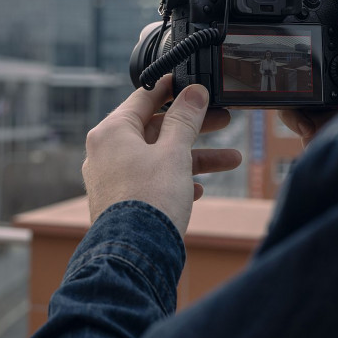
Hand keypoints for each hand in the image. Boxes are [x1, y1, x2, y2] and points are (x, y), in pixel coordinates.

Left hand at [82, 75, 242, 234]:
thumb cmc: (149, 201)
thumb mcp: (174, 153)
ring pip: (158, 157)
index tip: (190, 80)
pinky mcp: (120, 201)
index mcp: (111, 132)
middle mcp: (106, 152)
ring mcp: (111, 178)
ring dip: (194, 158)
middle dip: (193, 126)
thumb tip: (195, 92)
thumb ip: (185, 119)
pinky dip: (176, 181)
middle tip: (223, 119)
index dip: (170, 88)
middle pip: (154, 128)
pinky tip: (199, 190)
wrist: (134, 256)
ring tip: (232, 160)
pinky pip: (152, 181)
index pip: (143, 98)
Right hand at [279, 0, 337, 146]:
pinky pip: (291, 112)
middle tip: (292, 68)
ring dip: (295, 99)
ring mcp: (331, 106)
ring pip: (297, 87)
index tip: (298, 19)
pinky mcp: (316, 127)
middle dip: (299, 67)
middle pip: (311, 62)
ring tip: (308, 110)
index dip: (319, 28)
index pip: (337, 36)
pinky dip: (293, 118)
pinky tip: (306, 126)